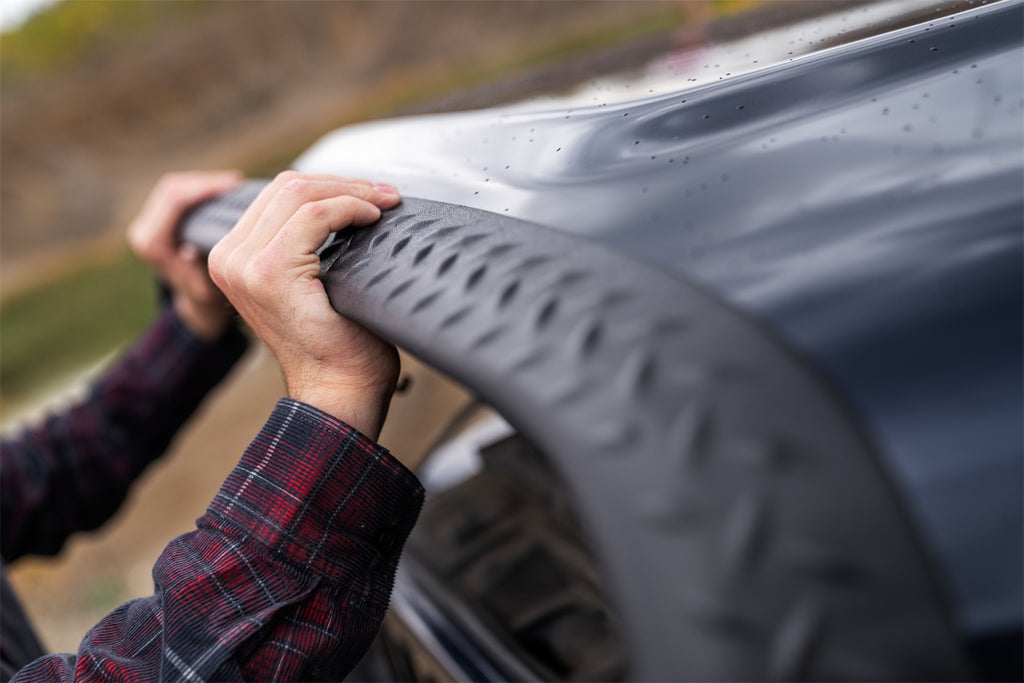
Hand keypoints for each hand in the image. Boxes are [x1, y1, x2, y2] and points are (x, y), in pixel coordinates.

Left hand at [128, 170, 242, 339]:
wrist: (192, 305)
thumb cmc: (205, 299)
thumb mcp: (206, 290)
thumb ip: (197, 271)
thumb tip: (189, 251)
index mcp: (153, 245)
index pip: (174, 202)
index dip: (204, 188)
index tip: (233, 185)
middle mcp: (143, 231)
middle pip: (172, 188)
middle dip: (204, 181)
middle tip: (236, 182)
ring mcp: (147, 224)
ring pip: (173, 187)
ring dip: (202, 183)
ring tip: (231, 185)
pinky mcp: (155, 220)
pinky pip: (175, 194)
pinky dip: (198, 189)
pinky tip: (220, 190)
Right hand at [208, 171, 401, 438]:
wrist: (338, 390)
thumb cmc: (339, 343)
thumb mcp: (314, 282)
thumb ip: (309, 243)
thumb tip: (347, 197)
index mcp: (234, 258)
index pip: (278, 196)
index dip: (328, 185)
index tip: (371, 194)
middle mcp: (228, 258)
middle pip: (286, 187)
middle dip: (342, 183)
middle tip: (385, 194)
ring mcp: (243, 265)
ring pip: (298, 193)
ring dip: (350, 191)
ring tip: (385, 201)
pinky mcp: (269, 272)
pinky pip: (314, 215)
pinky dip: (349, 207)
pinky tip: (373, 217)